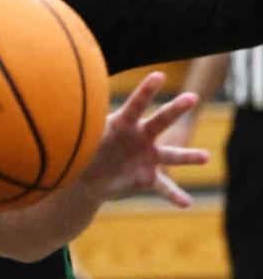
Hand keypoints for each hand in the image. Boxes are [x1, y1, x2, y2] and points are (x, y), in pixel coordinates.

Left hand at [80, 72, 208, 209]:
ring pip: (171, 154)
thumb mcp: (84, 141)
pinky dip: (175, 195)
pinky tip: (187, 203)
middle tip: (193, 97)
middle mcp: (142, 136)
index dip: (146, 90)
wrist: (90, 178)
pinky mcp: (148, 178)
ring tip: (205, 157)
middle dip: (176, 109)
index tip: (159, 75)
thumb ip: (86, 134)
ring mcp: (149, 157)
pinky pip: (164, 187)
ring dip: (188, 156)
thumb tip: (71, 125)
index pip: (136, 104)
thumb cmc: (86, 150)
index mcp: (125, 123)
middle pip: (161, 120)